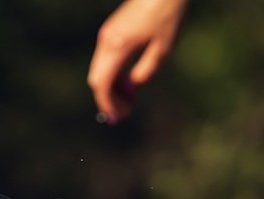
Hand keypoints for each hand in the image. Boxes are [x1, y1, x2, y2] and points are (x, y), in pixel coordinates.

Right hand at [87, 0, 189, 123]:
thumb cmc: (167, 15)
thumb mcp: (162, 49)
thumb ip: (146, 71)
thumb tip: (132, 88)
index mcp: (117, 46)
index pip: (102, 84)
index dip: (108, 104)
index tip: (118, 118)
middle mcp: (106, 41)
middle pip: (97, 79)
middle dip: (108, 100)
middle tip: (123, 115)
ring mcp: (106, 35)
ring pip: (99, 70)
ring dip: (111, 89)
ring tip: (128, 102)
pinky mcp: (111, 31)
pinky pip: (105, 60)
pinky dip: (113, 76)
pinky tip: (127, 84)